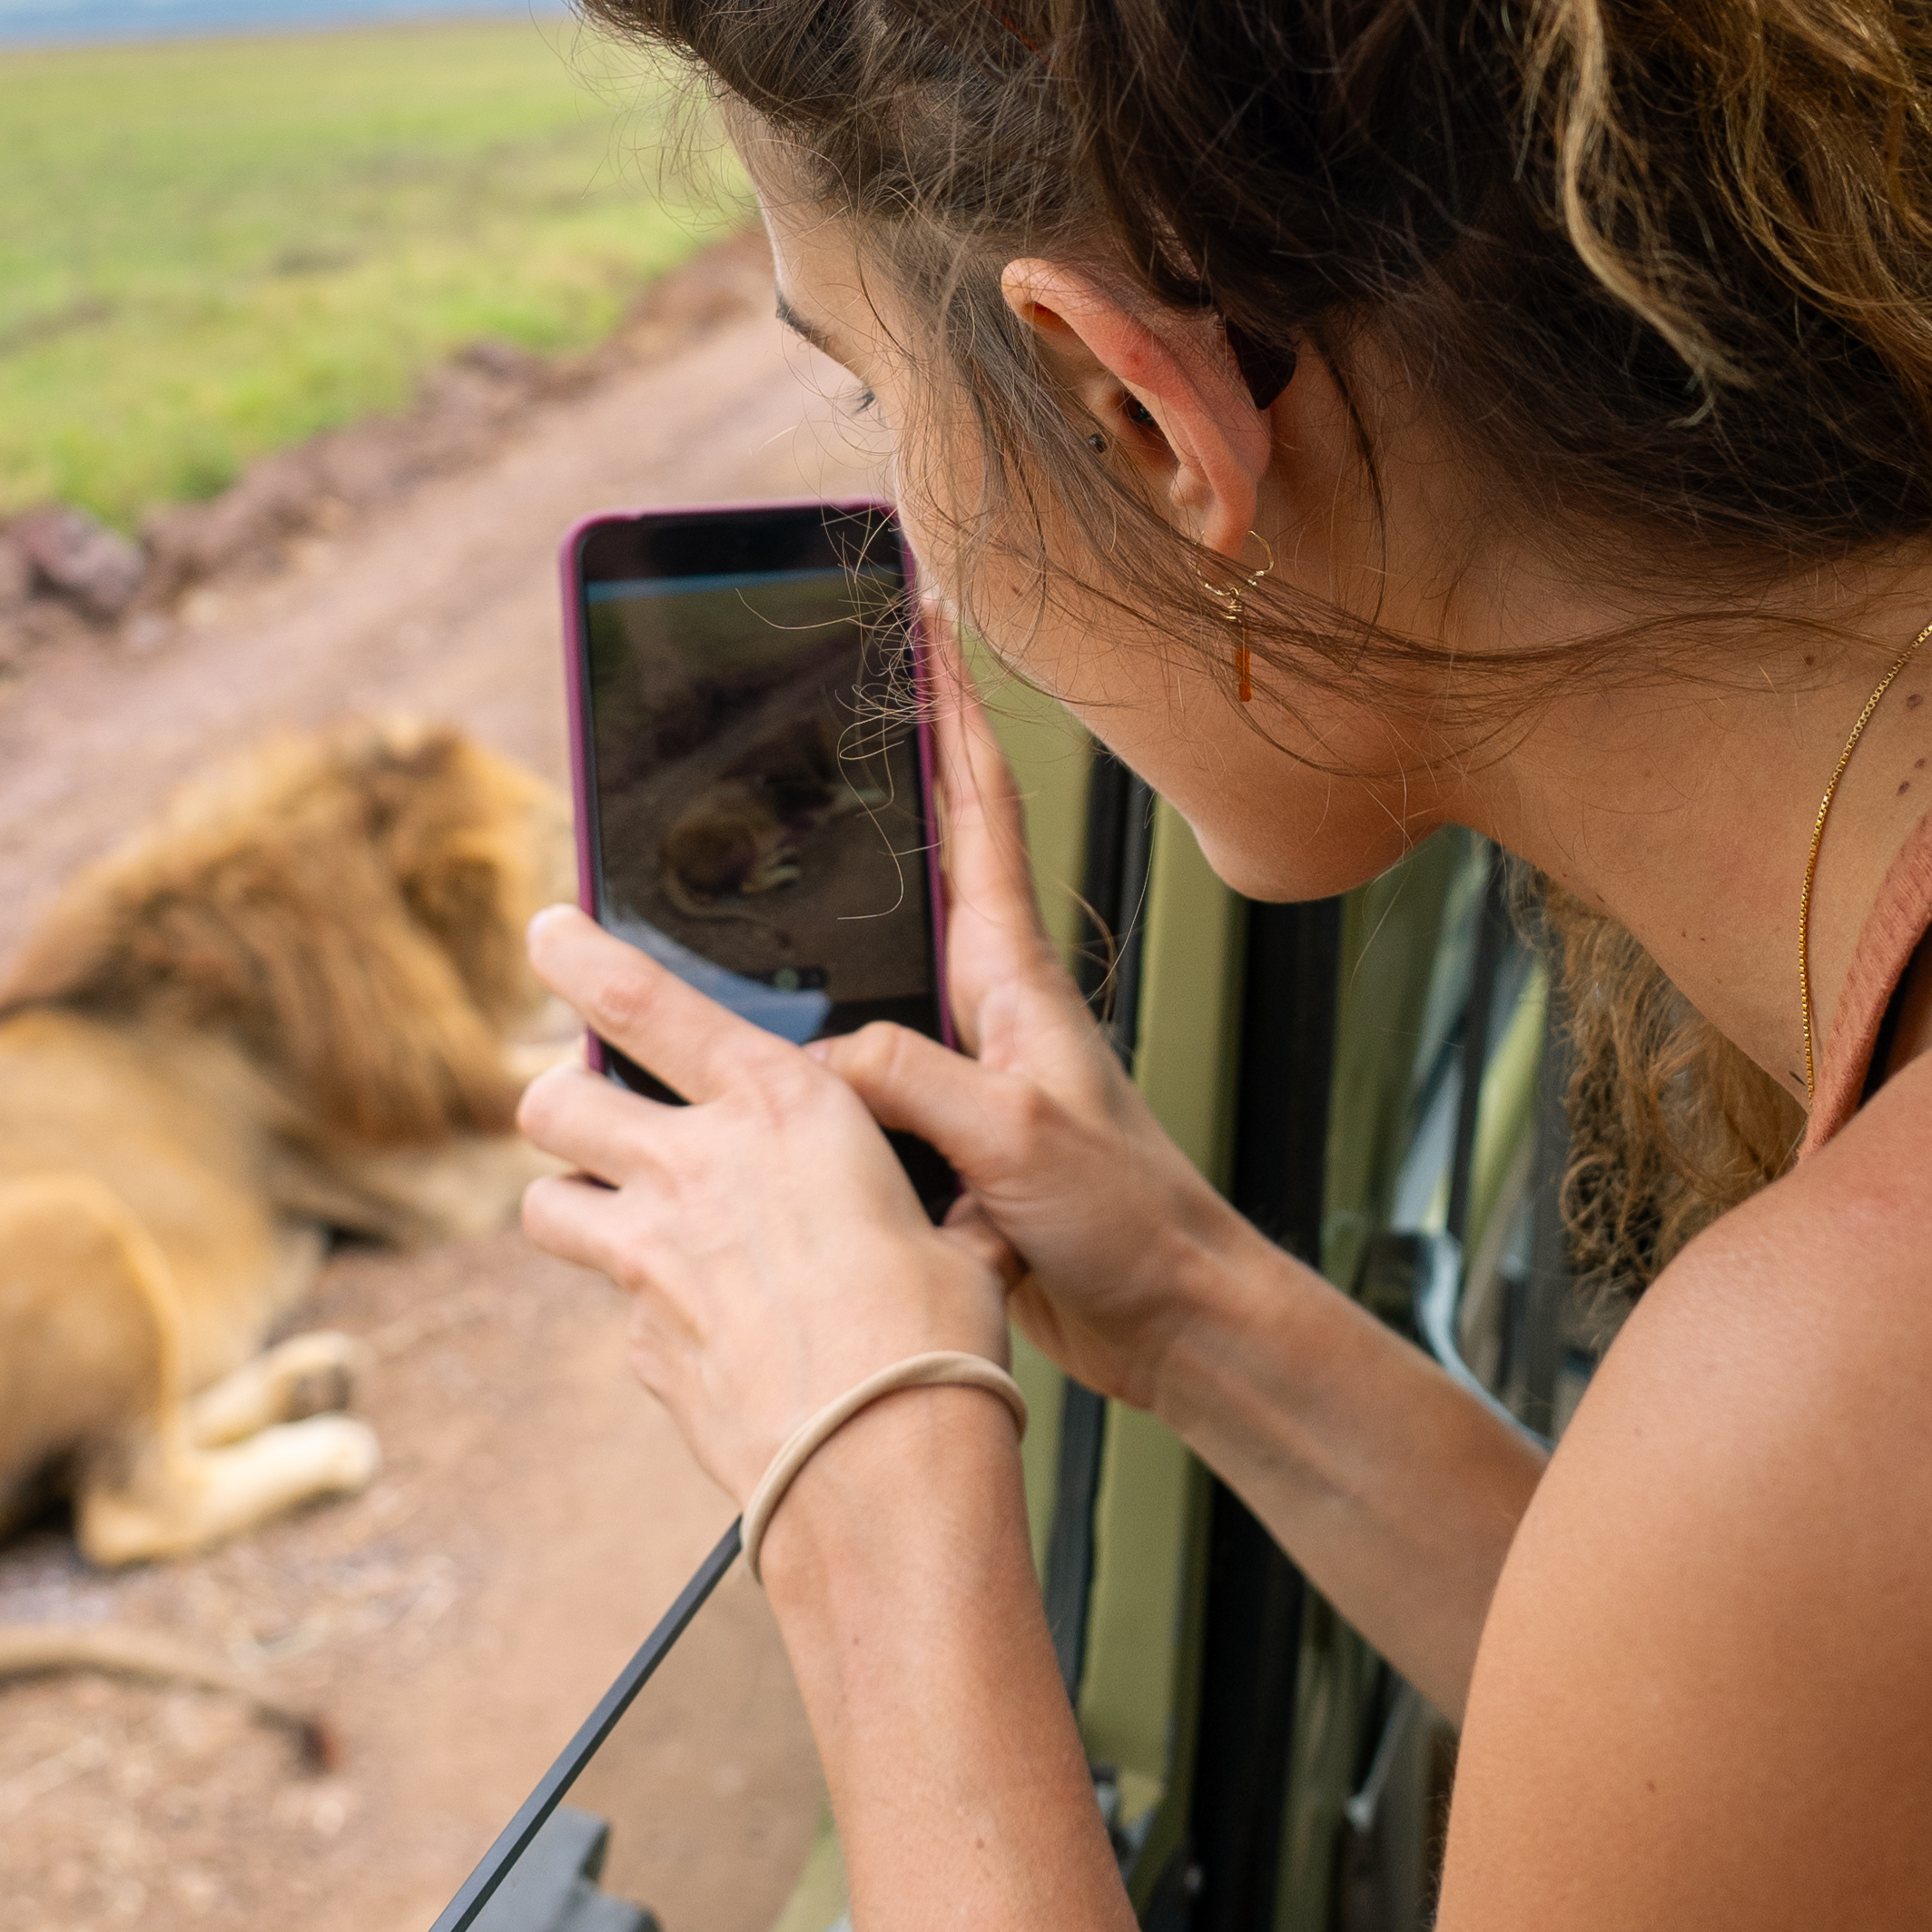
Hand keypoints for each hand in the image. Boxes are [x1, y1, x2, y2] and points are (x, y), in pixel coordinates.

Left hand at [514, 927, 1013, 1517]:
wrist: (880, 1470)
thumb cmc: (934, 1339)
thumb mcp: (953, 1232)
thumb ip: (925, 1198)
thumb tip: (966, 1207)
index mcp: (781, 1110)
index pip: (644, 1002)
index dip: (582, 956)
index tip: (549, 931)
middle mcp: (695, 1171)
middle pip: (557, 1100)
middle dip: (559, 1096)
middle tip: (586, 1108)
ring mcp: (649, 1264)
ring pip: (546, 1202)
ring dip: (572, 1199)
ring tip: (616, 1213)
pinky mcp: (639, 1347)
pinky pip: (615, 1308)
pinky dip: (643, 1307)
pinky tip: (704, 1328)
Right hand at [810, 621, 1259, 1413]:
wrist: (1170, 1318)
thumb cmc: (1123, 1221)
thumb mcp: (1014, 1138)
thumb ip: (913, 1081)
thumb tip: (806, 1054)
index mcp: (1012, 975)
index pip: (979, 809)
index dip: (951, 708)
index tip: (926, 614)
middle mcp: (989, 997)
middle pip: (934, 844)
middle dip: (899, 749)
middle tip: (845, 664)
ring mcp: (967, 1054)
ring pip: (888, 938)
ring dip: (846, 868)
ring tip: (780, 802)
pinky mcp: (942, 1121)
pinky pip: (860, 1039)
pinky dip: (814, 998)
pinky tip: (761, 1006)